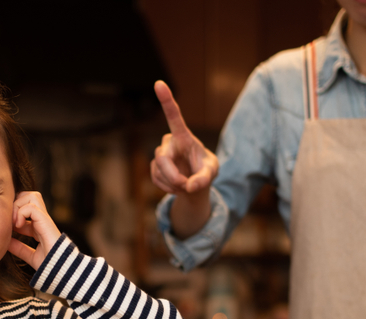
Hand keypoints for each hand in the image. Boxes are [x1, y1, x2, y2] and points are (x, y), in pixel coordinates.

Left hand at [9, 191, 60, 270]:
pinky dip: (21, 213)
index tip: (8, 227)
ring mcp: (45, 219)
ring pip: (31, 196)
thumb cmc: (50, 266)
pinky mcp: (46, 221)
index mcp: (39, 227)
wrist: (61, 271)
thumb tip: (6, 243)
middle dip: (16, 203)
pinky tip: (18, 225)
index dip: (13, 213)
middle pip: (28, 195)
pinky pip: (31, 207)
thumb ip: (20, 248)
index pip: (25, 208)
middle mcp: (42, 221)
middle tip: (10, 220)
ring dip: (18, 206)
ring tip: (14, 222)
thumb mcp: (30, 256)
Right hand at [150, 80, 218, 196]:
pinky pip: (156, 179)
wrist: (195, 182)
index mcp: (184, 136)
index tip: (159, 83)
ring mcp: (160, 154)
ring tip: (186, 185)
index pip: (174, 116)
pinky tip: (176, 187)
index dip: (166, 100)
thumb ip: (204, 179)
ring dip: (173, 184)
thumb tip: (190, 187)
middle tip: (186, 186)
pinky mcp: (154, 166)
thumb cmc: (205, 170)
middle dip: (173, 176)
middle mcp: (169, 141)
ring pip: (159, 170)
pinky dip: (167, 188)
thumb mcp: (211, 173)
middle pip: (162, 158)